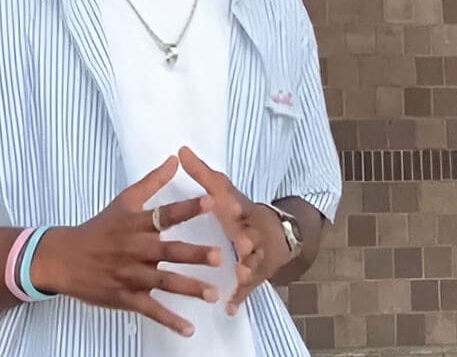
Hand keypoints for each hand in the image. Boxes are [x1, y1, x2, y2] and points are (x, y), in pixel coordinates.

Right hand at [30, 155, 222, 336]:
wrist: (63, 258)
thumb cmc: (98, 228)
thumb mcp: (123, 202)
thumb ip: (152, 182)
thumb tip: (174, 159)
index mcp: (137, 225)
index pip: (165, 214)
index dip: (187, 208)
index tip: (211, 201)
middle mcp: (136, 250)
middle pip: (168, 252)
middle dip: (194, 254)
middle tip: (219, 256)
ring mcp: (131, 275)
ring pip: (164, 283)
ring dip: (189, 289)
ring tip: (214, 294)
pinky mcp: (126, 297)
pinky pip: (150, 310)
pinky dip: (169, 320)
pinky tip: (189, 328)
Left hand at [177, 146, 292, 315]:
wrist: (276, 234)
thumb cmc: (240, 211)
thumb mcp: (224, 191)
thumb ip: (202, 174)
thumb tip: (180, 150)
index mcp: (242, 211)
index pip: (240, 205)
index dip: (236, 205)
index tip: (228, 204)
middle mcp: (253, 233)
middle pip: (252, 236)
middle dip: (247, 240)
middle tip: (240, 244)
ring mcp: (257, 255)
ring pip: (254, 263)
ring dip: (248, 268)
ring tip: (241, 274)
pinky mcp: (256, 275)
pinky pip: (248, 288)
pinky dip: (240, 297)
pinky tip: (229, 307)